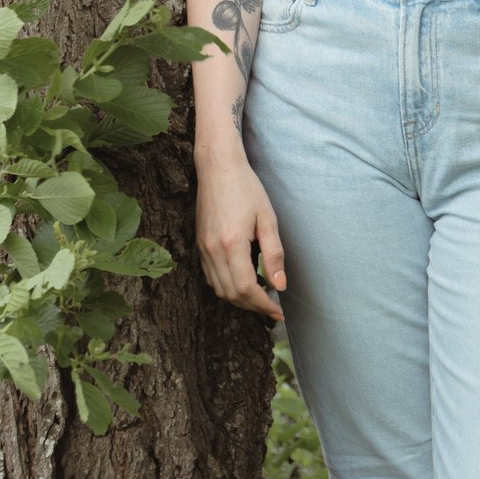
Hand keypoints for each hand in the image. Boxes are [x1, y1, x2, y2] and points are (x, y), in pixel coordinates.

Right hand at [196, 154, 285, 320]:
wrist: (218, 167)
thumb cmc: (246, 188)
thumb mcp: (267, 218)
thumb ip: (274, 254)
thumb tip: (280, 285)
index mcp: (232, 244)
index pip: (247, 289)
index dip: (263, 305)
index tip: (279, 311)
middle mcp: (213, 250)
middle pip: (231, 294)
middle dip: (253, 306)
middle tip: (272, 307)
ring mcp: (203, 248)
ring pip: (219, 289)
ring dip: (239, 299)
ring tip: (259, 298)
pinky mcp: (199, 244)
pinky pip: (210, 277)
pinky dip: (225, 287)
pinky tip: (241, 282)